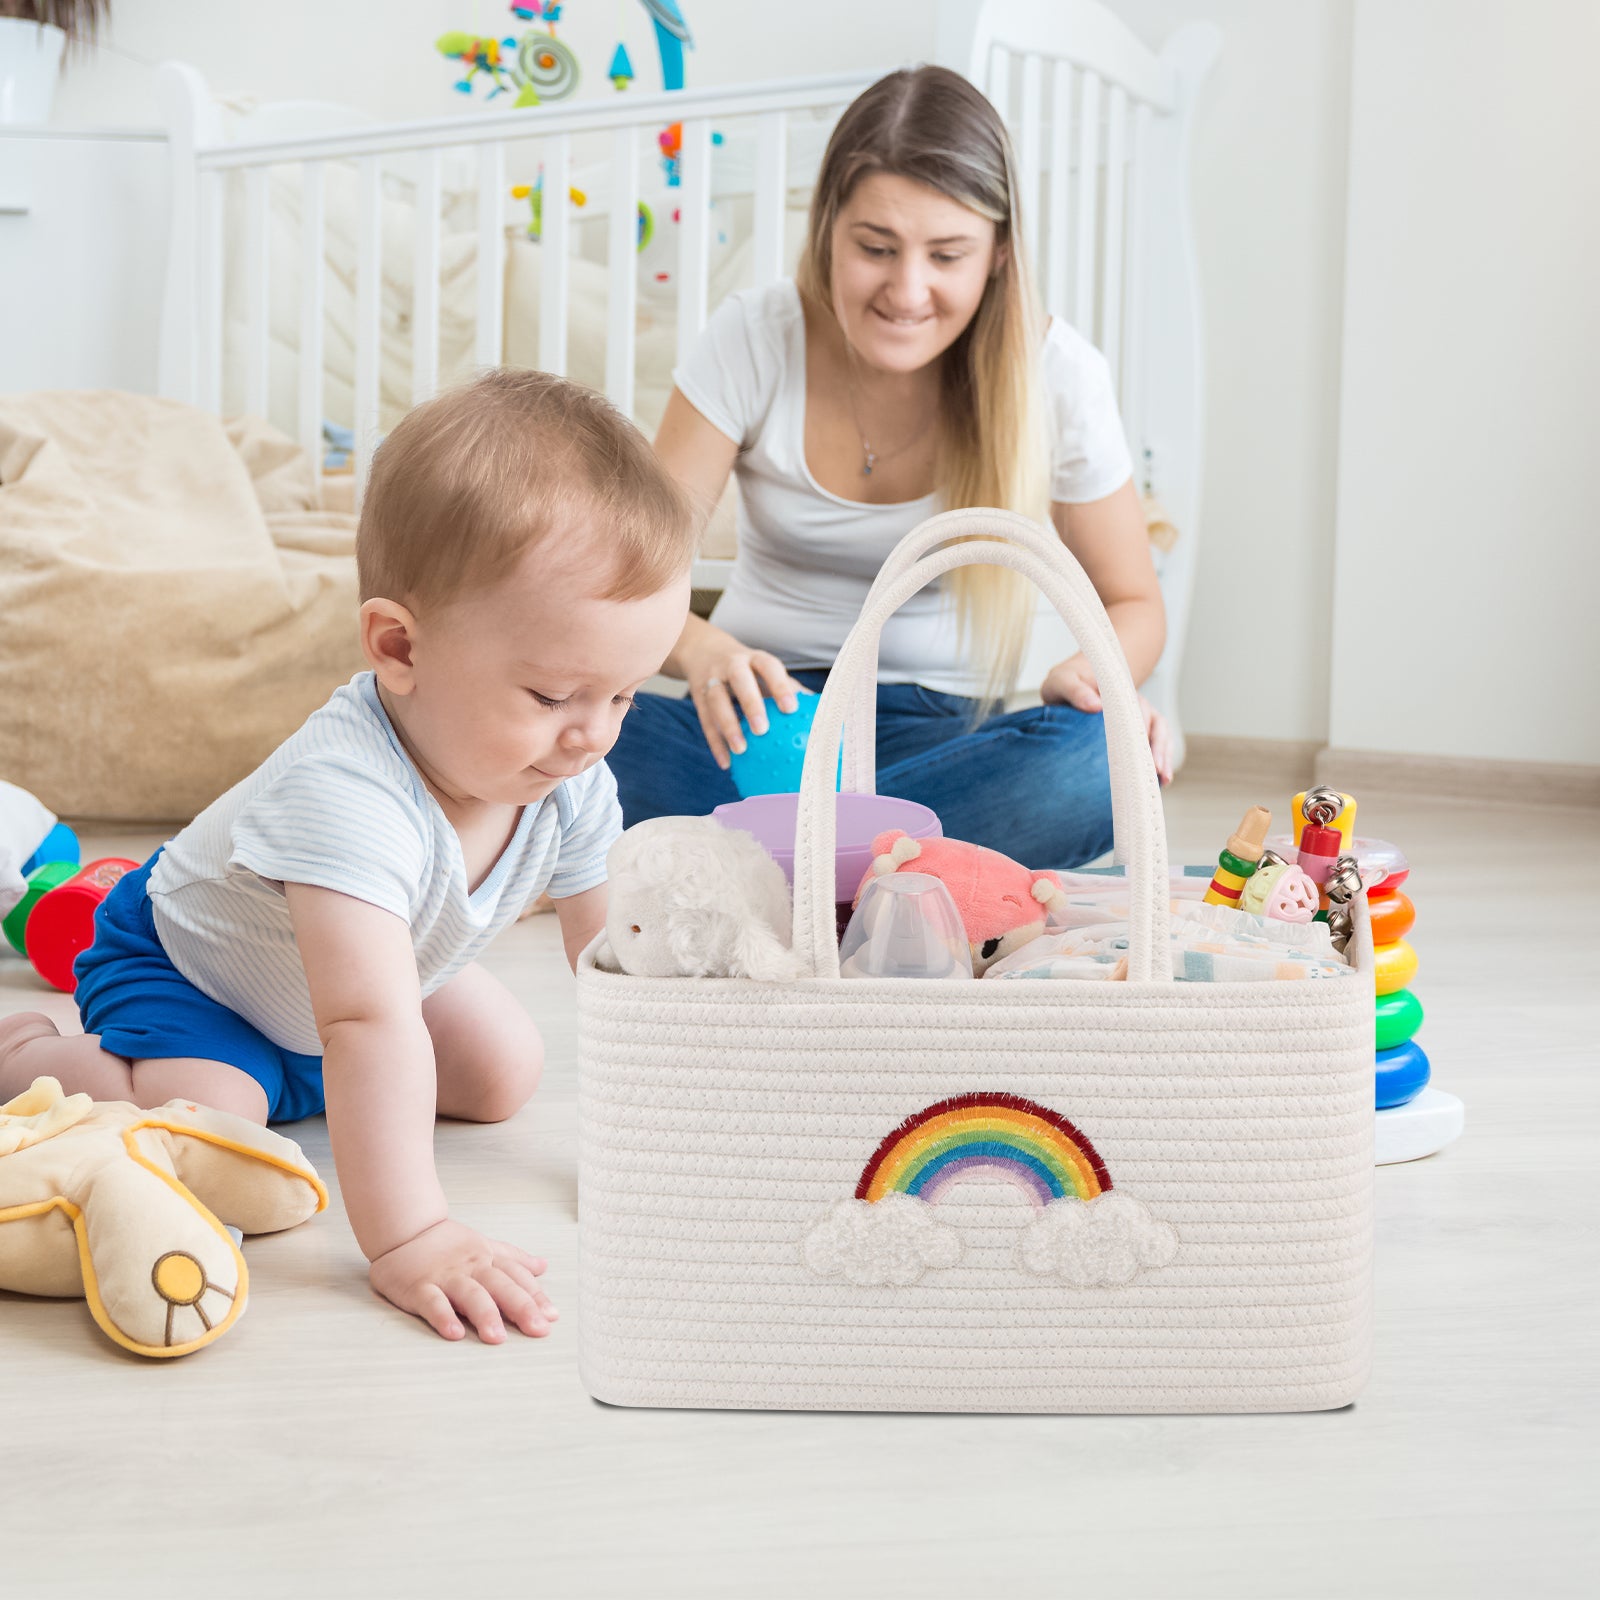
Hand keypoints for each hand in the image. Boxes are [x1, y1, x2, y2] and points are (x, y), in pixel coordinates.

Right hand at [369, 1218, 556, 1342]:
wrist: (405, 1228)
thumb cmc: (447, 1243)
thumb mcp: (485, 1246)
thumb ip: (513, 1258)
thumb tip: (543, 1266)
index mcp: (488, 1259)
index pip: (517, 1277)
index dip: (535, 1296)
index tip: (551, 1316)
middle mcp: (471, 1268)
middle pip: (501, 1286)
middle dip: (522, 1307)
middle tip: (539, 1330)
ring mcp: (445, 1277)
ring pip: (469, 1294)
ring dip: (485, 1315)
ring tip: (497, 1338)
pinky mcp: (418, 1287)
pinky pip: (432, 1302)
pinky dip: (443, 1317)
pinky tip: (454, 1333)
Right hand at [678, 622, 802, 770]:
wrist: (704, 651)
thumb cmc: (748, 669)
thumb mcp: (766, 671)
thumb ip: (790, 688)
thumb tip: (823, 710)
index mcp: (754, 658)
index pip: (769, 667)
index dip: (780, 686)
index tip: (792, 709)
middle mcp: (731, 665)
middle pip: (739, 680)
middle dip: (750, 704)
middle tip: (762, 730)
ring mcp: (711, 680)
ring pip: (716, 701)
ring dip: (728, 726)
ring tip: (741, 750)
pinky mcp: (697, 697)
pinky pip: (705, 721)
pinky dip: (715, 742)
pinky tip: (726, 763)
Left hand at [1040, 653, 1173, 785]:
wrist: (1066, 684)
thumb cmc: (1065, 683)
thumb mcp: (1062, 683)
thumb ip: (1076, 692)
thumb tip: (1096, 706)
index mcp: (1119, 691)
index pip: (1136, 709)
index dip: (1142, 728)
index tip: (1141, 748)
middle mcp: (1134, 702)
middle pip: (1154, 724)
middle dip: (1157, 748)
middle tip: (1156, 770)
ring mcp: (1139, 715)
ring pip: (1160, 734)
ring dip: (1163, 756)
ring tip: (1163, 779)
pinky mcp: (1137, 729)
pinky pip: (1155, 743)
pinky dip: (1160, 759)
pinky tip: (1160, 779)